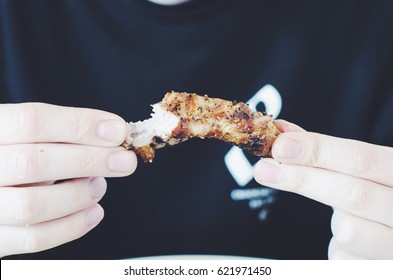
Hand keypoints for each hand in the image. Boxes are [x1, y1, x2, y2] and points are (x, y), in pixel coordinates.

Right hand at [0, 103, 136, 256]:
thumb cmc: (8, 155)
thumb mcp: (20, 135)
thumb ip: (56, 135)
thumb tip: (111, 136)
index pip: (32, 121)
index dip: (80, 124)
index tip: (117, 130)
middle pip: (34, 162)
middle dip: (89, 161)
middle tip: (125, 162)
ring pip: (32, 205)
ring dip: (78, 196)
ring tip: (99, 186)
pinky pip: (33, 239)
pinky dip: (72, 226)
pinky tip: (93, 212)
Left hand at [254, 120, 392, 258]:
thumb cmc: (379, 195)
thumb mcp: (362, 170)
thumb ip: (325, 152)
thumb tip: (282, 135)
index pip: (361, 159)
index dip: (318, 150)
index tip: (281, 145)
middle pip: (351, 193)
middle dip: (302, 179)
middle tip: (265, 170)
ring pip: (348, 229)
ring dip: (335, 220)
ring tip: (348, 216)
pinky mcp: (382, 267)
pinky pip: (343, 255)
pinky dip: (338, 244)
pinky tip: (356, 238)